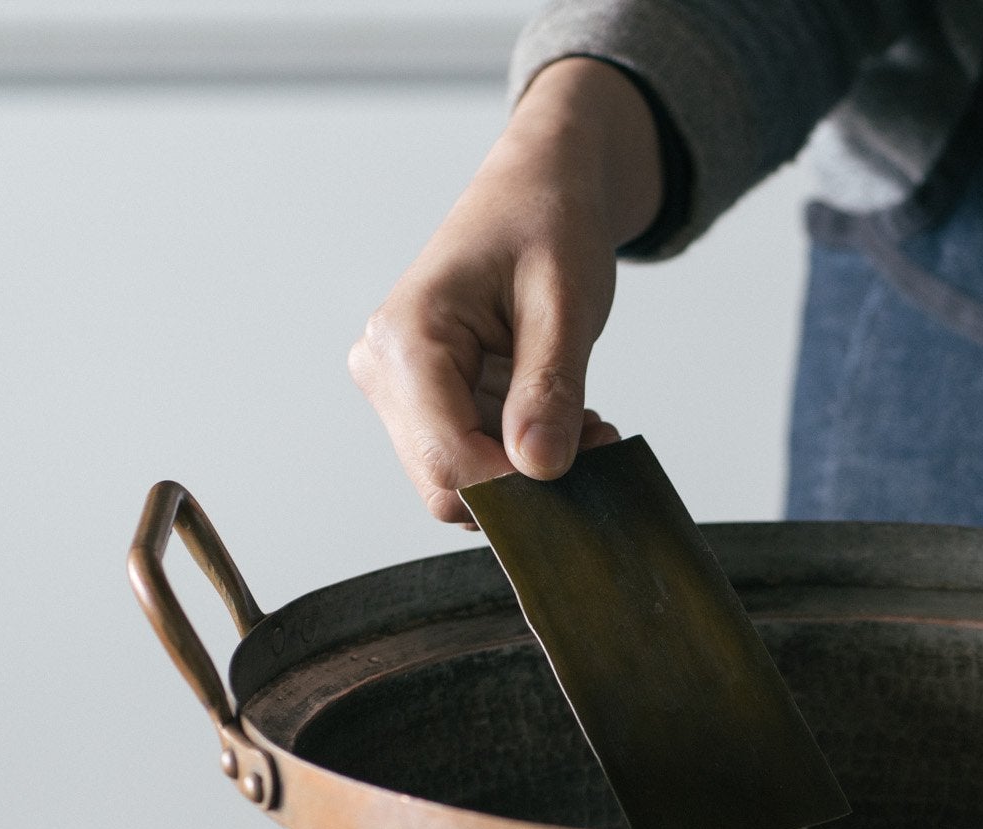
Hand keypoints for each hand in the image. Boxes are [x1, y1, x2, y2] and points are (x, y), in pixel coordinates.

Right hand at [349, 57, 661, 521]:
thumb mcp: (564, 303)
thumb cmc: (546, 220)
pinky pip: (471, 458)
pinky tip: (563, 420)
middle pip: (444, 483)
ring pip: (460, 479)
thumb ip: (550, 388)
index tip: (587, 466)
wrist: (538, 186)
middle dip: (524, 485)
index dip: (517, 488)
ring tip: (585, 425)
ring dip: (528, 473)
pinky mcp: (427, 400)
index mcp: (406, 339)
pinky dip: (522, 456)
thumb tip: (539, 469)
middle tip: (596, 445)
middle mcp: (386, 370)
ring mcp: (401, 390)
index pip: (447, 461)